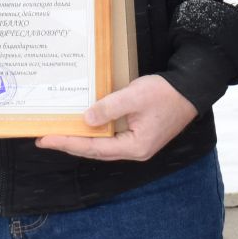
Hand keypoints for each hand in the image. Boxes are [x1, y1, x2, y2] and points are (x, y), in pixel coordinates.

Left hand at [36, 74, 198, 161]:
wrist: (192, 88)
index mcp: (135, 146)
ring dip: (81, 139)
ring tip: (58, 133)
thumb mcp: (134, 97)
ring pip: (102, 144)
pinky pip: (110, 136)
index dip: (68, 143)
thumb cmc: (166, 93)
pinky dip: (94, 132)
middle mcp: (135, 150)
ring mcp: (138, 143)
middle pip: (96, 150)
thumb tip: (85, 120)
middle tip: (44, 139)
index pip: (94, 148)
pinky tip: (82, 125)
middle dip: (70, 144)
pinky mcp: (139, 133)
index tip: (46, 140)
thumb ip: (109, 108)